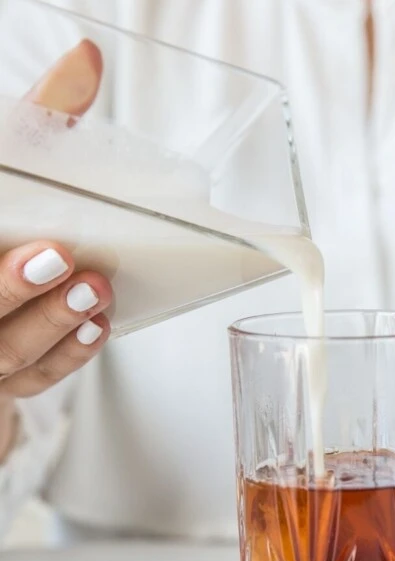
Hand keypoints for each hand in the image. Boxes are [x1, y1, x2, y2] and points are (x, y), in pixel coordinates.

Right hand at [0, 40, 107, 458]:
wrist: (5, 290)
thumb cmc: (6, 222)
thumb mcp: (12, 172)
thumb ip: (43, 117)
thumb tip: (87, 57)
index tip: (43, 241)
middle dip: (15, 288)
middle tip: (63, 259)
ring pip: (5, 352)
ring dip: (51, 324)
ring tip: (94, 294)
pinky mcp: (8, 379)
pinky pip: (34, 378)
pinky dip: (66, 357)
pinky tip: (96, 329)